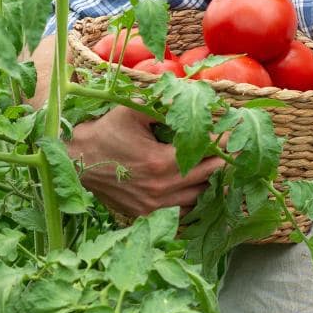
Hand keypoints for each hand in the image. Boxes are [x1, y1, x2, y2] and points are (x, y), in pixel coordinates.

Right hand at [68, 105, 223, 218]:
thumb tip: (195, 98)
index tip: (233, 133)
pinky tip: (199, 189)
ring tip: (220, 169)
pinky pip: (181, 212)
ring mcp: (154, 205)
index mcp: (160, 161)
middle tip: (234, 150)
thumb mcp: (134, 110)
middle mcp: (161, 188)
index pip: (205, 153)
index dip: (222, 141)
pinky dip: (194, 201)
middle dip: (222, 161)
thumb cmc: (106, 131)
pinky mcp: (146, 214)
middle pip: (207, 177)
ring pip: (198, 198)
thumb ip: (165, 105)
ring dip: (211, 183)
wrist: (77, 160)